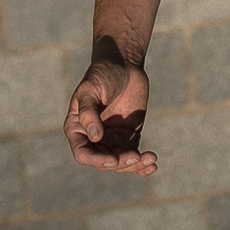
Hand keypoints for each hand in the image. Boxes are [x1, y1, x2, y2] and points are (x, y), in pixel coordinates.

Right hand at [65, 56, 154, 173]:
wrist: (123, 64)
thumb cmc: (101, 74)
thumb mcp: (90, 89)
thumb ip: (88, 112)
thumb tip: (95, 137)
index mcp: (78, 129)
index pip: (83, 154)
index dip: (97, 160)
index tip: (114, 160)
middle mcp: (93, 138)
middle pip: (104, 162)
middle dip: (120, 163)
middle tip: (135, 156)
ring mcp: (111, 139)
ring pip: (120, 163)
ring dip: (134, 165)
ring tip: (149, 159)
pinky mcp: (128, 137)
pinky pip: (134, 156)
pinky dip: (142, 163)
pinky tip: (152, 165)